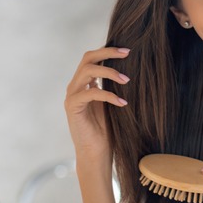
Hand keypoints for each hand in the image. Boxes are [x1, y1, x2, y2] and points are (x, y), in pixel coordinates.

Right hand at [64, 47, 130, 162]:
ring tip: (127, 80)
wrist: (96, 152)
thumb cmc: (107, 129)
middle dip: (108, 53)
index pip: (92, 58)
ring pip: (88, 71)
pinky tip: (123, 103)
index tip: (128, 50)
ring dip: (110, 72)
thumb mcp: (112, 101)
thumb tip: (130, 68)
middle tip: (127, 53)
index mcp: (84, 83)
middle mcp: (75, 86)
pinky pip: (91, 93)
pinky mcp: (72, 107)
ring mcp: (72, 96)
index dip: (108, 51)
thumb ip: (113, 85)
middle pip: (87, 58)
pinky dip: (109, 95)